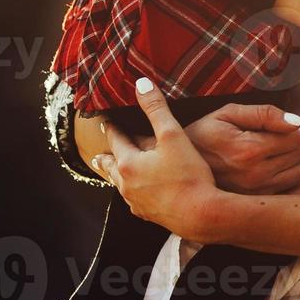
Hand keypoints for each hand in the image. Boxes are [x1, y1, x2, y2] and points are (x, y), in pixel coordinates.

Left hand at [95, 78, 230, 243]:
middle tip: (97, 154)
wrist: (202, 215)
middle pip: (111, 167)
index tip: (106, 121)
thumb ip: (156, 109)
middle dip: (105, 157)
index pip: (116, 140)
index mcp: (129, 163)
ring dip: (115, 176)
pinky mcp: (149, 215)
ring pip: (120, 186)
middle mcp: (127, 185)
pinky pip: (133, 201)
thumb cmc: (188, 175)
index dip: (112, 128)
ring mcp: (137, 203)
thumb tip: (141, 84)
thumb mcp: (173, 135)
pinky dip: (130, 193)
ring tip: (112, 174)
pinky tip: (136, 196)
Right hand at [185, 103, 299, 195]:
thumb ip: (264, 113)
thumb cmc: (203, 136)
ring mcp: (255, 194)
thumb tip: (296, 122)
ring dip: (288, 164)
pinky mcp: (254, 207)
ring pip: (297, 175)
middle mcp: (254, 175)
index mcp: (248, 149)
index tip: (271, 130)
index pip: (294, 137)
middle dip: (288, 145)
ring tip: (266, 159)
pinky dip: (287, 184)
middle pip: (298, 155)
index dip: (286, 130)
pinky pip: (291, 194)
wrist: (176, 169)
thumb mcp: (227, 114)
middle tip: (267, 143)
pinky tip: (270, 176)